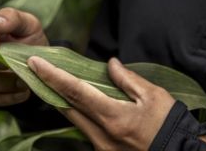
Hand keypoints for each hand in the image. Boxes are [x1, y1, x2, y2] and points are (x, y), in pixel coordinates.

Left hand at [27, 56, 175, 150]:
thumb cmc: (169, 125)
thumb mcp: (153, 97)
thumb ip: (127, 80)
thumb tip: (110, 65)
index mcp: (114, 117)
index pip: (75, 92)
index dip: (53, 76)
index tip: (36, 63)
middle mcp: (101, 135)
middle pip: (66, 107)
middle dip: (47, 86)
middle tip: (36, 69)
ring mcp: (100, 146)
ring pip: (72, 118)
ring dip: (60, 99)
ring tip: (51, 80)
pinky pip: (83, 128)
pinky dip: (76, 111)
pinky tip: (76, 100)